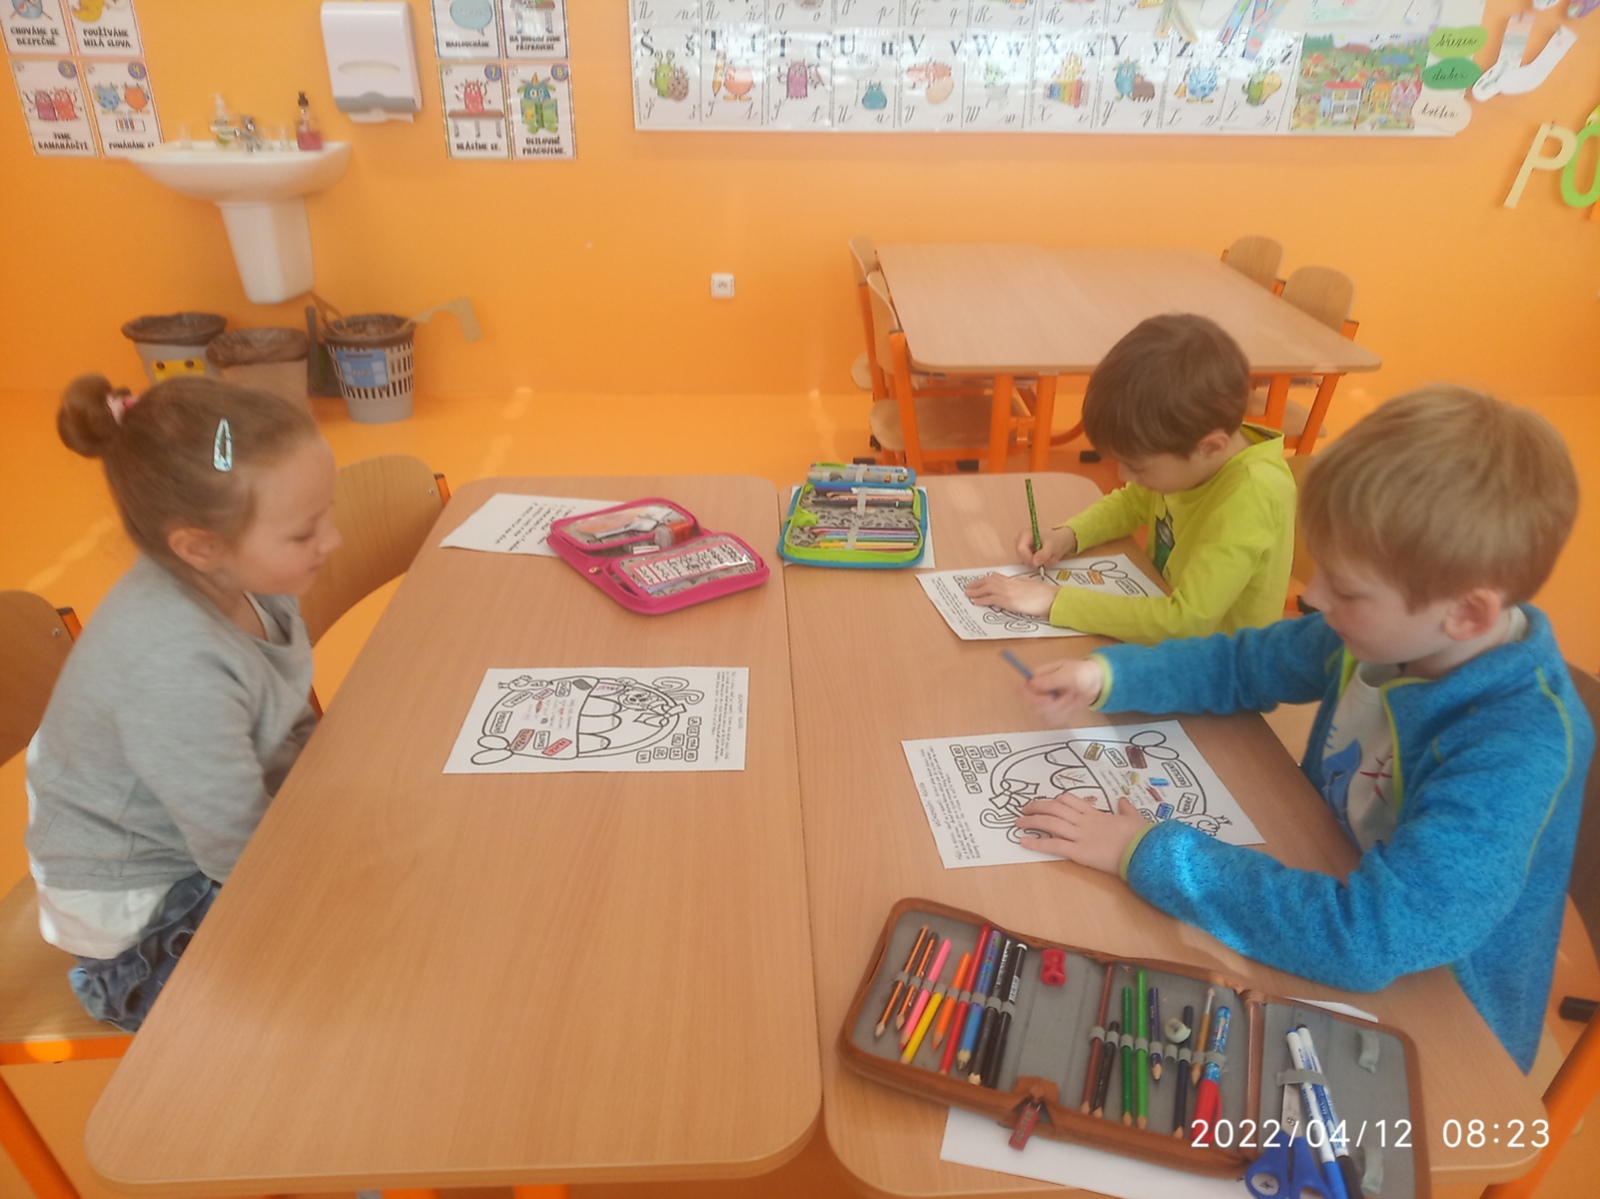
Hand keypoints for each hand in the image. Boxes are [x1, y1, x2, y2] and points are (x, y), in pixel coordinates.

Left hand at [963, 573, 1056, 617]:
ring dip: (976, 591)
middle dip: (977, 584)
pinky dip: (981, 600)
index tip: (979, 581)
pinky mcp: (1008, 601)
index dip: (986, 579)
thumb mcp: (1031, 585)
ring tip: (968, 594)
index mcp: (1015, 580)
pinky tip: (976, 601)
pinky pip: (991, 599)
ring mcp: (1008, 592)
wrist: (1051, 598)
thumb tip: (1016, 585)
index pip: (997, 577)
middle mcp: (1010, 584)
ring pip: (987, 589)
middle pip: (989, 581)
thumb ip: (1022, 584)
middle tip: (968, 587)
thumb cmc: (1045, 593)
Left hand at [1014, 794, 1147, 874]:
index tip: (1048, 802)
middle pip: (1055, 808)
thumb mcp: (1136, 818)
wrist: (1144, 850)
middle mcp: (1084, 822)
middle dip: (1037, 807)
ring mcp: (1080, 835)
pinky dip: (1036, 843)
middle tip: (1024, 808)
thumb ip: (1127, 809)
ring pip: (1050, 823)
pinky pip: (1053, 845)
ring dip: (1031, 821)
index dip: (1056, 800)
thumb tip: (1123, 801)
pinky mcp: (1079, 852)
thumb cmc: (1141, 836)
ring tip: (1018, 822)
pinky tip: (1023, 842)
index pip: (1071, 801)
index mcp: (1097, 814)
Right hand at [1015, 525, 1076, 568]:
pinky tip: (1045, 559)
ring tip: (1048, 558)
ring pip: (1025, 562)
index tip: (1039, 564)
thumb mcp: (1052, 545)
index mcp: (1024, 534)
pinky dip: (1038, 564)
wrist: (1060, 540)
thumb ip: (1043, 554)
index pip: (1021, 549)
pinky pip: (1028, 564)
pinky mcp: (1025, 555)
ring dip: (1038, 563)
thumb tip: (1034, 563)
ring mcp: (1022, 549)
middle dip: (1034, 562)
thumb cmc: (1056, 539)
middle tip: (1046, 561)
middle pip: (1021, 557)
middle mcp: (1019, 541)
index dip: (1028, 558)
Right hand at [1024, 658, 1105, 722]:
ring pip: (1045, 715)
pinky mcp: (1053, 712)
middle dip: (1054, 704)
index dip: (1032, 697)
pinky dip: (1066, 715)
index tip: (1049, 699)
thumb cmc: (1082, 673)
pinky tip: (1072, 706)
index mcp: (1038, 677)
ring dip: (1063, 709)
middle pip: (1034, 706)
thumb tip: (1031, 683)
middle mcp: (1039, 690)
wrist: (1095, 683)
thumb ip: (1050, 680)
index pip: (1022, 689)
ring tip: (1072, 698)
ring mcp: (1045, 702)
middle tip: (1069, 696)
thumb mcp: (1069, 674)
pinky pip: (1053, 720)